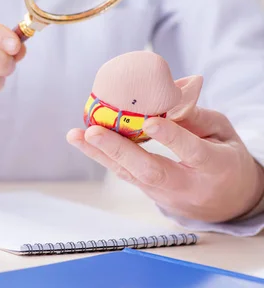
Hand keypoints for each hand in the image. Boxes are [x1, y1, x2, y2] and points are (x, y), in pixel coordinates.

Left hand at [67, 105, 263, 222]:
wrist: (228, 201)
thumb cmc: (226, 158)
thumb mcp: (224, 133)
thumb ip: (198, 118)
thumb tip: (166, 101)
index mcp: (216, 168)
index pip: (193, 153)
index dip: (172, 138)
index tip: (150, 122)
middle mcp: (187, 186)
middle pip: (150, 172)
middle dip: (118, 151)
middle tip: (93, 132)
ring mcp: (164, 193)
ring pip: (129, 175)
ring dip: (99, 154)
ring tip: (74, 135)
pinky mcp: (148, 192)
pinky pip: (124, 173)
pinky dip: (102, 156)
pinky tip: (83, 140)